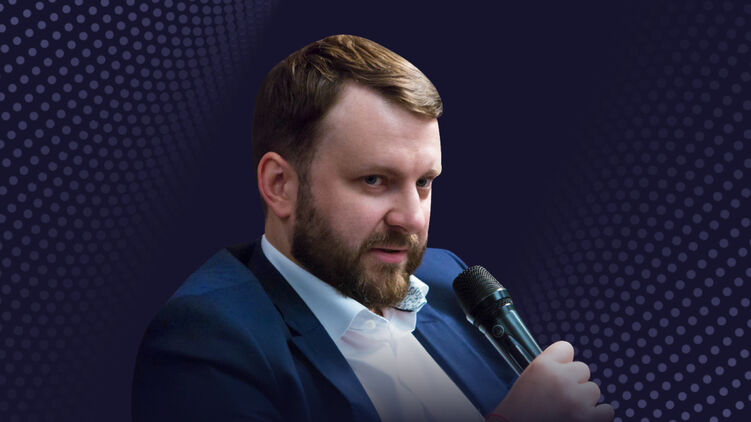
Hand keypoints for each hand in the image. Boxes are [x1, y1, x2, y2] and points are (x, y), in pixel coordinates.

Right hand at [490, 341, 613, 421]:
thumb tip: (573, 368)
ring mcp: (575, 398)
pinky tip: (583, 418)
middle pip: (583, 370)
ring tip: (566, 411)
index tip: (558, 374)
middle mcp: (560, 378)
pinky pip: (607, 411)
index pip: (566, 349)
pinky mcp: (586, 418)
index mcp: (543, 365)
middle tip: (559, 398)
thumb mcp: (528, 378)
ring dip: (584, 400)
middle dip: (574, 383)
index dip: (563, 363)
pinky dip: (598, 416)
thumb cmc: (519, 409)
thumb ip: (549, 367)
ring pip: (593, 390)